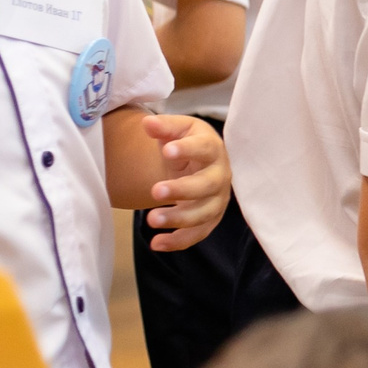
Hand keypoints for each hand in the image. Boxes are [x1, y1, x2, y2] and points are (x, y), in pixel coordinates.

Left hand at [141, 114, 228, 251]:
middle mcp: (220, 175)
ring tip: (151, 219)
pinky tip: (157, 243)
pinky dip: (179, 241)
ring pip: (204, 213)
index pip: (205, 148)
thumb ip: (163, 127)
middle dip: (183, 189)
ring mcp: (217, 199)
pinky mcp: (210, 218)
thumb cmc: (187, 143)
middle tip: (155, 191)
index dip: (188, 150)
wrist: (199, 161)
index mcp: (212, 149)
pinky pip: (199, 233)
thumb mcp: (177, 130)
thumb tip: (147, 123)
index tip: (167, 151)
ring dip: (179, 218)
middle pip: (208, 185)